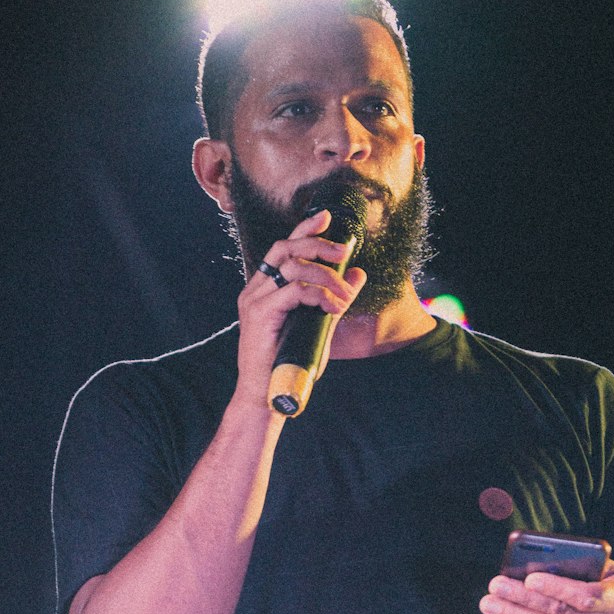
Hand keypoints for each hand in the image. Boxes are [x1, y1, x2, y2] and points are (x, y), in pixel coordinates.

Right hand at [234, 211, 366, 408]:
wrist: (266, 394)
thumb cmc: (289, 361)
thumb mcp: (318, 324)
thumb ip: (334, 298)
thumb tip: (357, 274)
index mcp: (264, 288)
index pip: (283, 248)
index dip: (305, 229)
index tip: (327, 218)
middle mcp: (256, 290)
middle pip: (286, 248)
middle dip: (318, 245)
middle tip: (344, 254)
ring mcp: (255, 300)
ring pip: (293, 267)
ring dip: (326, 277)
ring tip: (342, 296)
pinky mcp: (261, 314)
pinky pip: (294, 290)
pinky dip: (318, 295)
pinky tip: (332, 308)